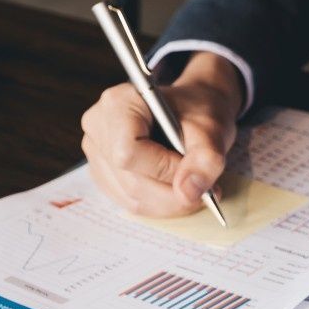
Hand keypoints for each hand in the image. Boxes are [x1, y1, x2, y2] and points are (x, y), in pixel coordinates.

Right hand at [80, 52, 244, 216]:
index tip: (192, 167)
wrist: (193, 110)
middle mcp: (98, 126)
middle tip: (206, 189)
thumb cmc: (199, 111)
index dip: (165, 169)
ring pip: (132, 198)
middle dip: (174, 194)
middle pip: (132, 181)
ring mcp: (97, 152)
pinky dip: (161, 205)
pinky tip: (178, 190)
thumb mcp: (212, 130)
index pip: (129, 152)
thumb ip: (205, 160)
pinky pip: (130, 203)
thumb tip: (187, 194)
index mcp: (118, 103)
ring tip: (195, 188)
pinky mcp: (103, 173)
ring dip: (171, 203)